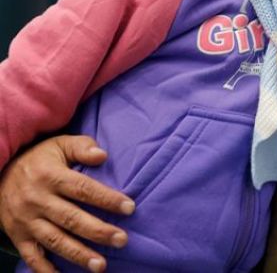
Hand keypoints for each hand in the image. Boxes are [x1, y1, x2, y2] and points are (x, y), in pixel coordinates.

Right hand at [0, 135, 135, 272]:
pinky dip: (46, 270)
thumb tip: (103, 155)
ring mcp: (26, 221)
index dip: (106, 199)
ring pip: (54, 240)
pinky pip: (32, 256)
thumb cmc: (39, 159)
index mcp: (50, 176)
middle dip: (98, 231)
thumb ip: (82, 147)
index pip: (83, 189)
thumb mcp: (59, 145)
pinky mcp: (18, 236)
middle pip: (71, 218)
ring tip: (100, 265)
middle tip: (122, 240)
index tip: (130, 207)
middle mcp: (37, 200)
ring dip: (78, 254)